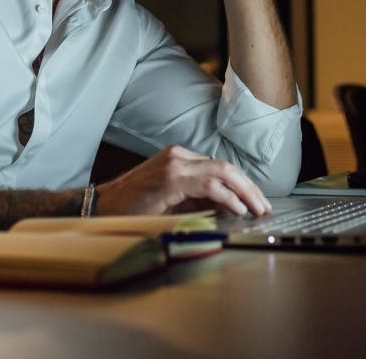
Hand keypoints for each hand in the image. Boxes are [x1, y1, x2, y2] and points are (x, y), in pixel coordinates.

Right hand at [94, 145, 270, 216]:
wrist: (101, 207)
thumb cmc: (133, 207)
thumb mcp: (173, 201)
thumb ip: (198, 200)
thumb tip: (229, 207)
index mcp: (179, 157)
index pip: (219, 166)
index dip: (241, 183)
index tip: (255, 199)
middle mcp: (179, 155)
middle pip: (225, 166)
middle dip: (249, 187)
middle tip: (264, 205)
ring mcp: (174, 164)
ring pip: (221, 172)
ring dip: (244, 192)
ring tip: (258, 208)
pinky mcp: (171, 179)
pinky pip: (208, 185)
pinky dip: (227, 197)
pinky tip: (238, 209)